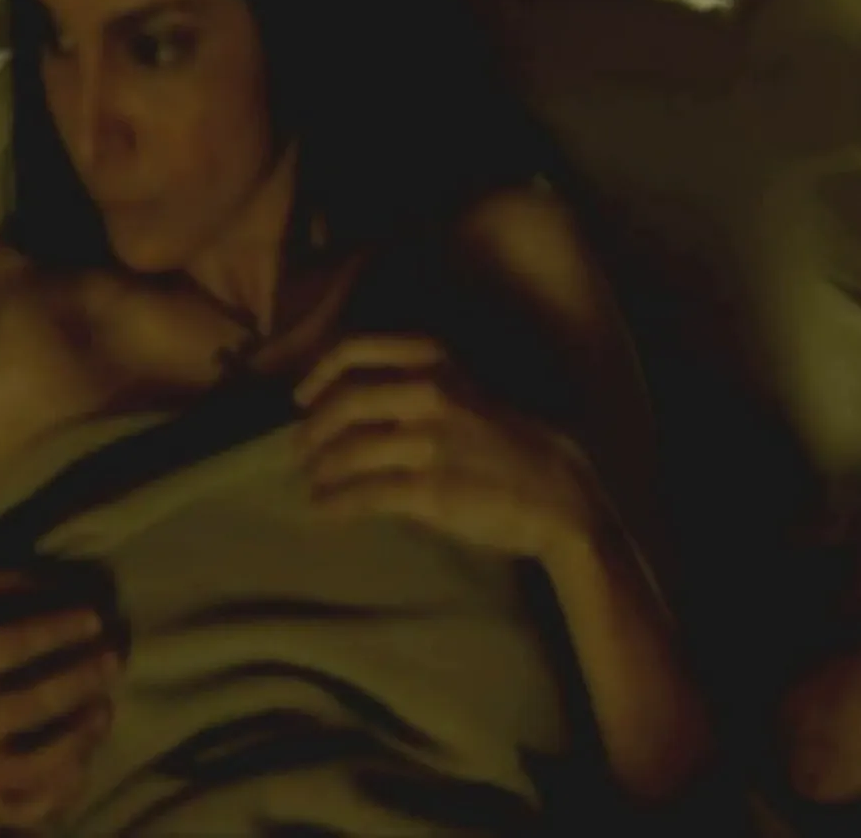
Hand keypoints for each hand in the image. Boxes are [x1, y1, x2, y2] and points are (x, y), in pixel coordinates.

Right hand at [0, 573, 119, 829]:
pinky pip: (40, 803)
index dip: (58, 628)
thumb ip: (11, 592)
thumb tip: (66, 577)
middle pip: (39, 701)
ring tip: (105, 707)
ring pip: (46, 760)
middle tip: (114, 658)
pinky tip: (87, 755)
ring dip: (85, 732)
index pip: (14, 645)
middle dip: (85, 676)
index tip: (95, 617)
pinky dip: (70, 784)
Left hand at [294, 335, 598, 559]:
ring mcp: (428, 442)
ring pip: (346, 451)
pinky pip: (362, 495)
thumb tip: (353, 403)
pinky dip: (333, 505)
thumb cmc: (512, 446)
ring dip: (319, 471)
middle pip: (343, 402)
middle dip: (312, 430)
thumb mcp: (470, 393)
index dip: (318, 373)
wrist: (559, 494)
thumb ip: (419, 386)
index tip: (302, 397)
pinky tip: (324, 511)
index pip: (356, 349)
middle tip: (301, 451)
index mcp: (439, 363)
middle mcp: (430, 393)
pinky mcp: (429, 490)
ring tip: (313, 483)